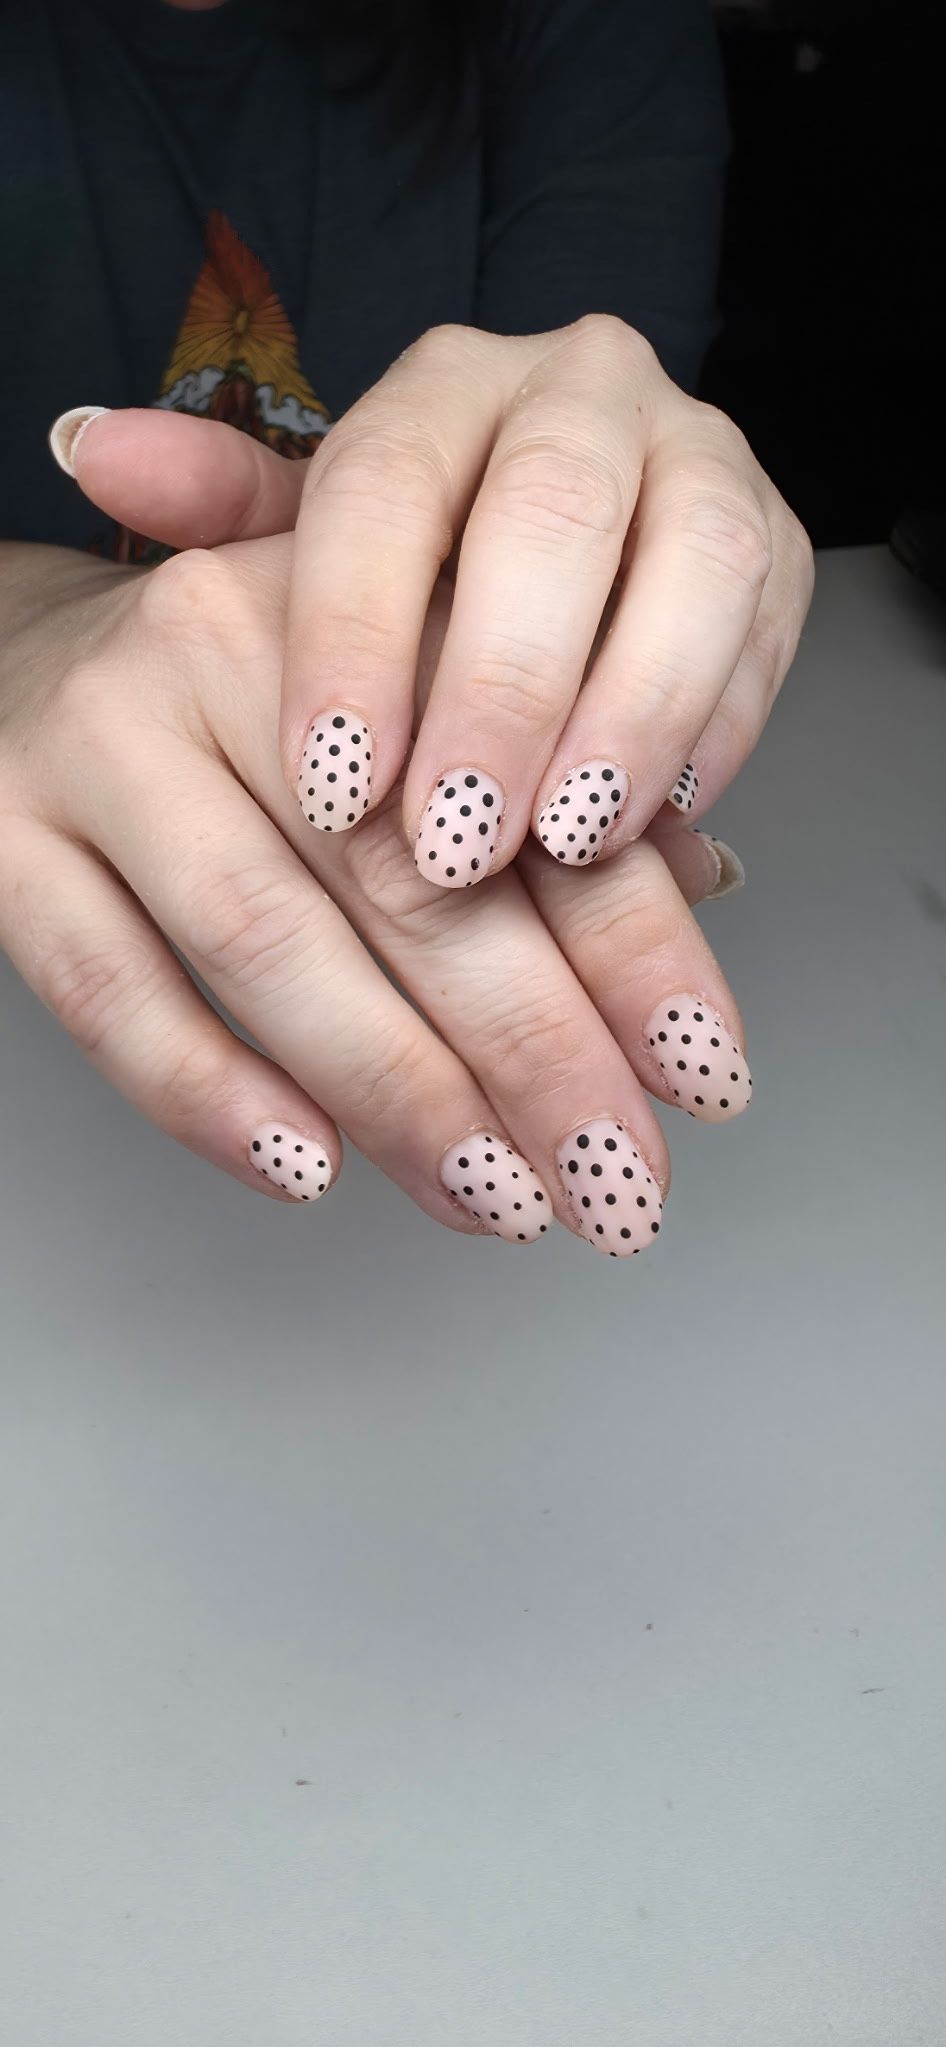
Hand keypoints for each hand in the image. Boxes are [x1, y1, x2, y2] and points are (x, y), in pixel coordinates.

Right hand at [0, 536, 750, 1258]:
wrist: (19, 659)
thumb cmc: (253, 699)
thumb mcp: (413, 696)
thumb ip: (547, 780)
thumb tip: (711, 882)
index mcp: (365, 602)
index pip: (524, 792)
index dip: (633, 948)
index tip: (701, 1075)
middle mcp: (226, 650)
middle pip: (408, 878)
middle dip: (534, 1054)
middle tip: (614, 1186)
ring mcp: (103, 747)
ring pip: (265, 942)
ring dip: (398, 1093)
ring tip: (496, 1199)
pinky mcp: (5, 839)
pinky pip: (110, 991)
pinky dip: (212, 1094)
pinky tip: (310, 1167)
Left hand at [60, 316, 811, 887]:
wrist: (556, 551)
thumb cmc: (418, 565)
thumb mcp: (311, 540)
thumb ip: (221, 510)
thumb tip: (91, 445)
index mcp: (445, 383)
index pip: (391, 480)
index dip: (359, 637)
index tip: (333, 784)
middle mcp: (580, 390)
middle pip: (553, 513)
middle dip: (505, 690)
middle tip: (456, 844)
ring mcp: (697, 457)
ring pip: (697, 562)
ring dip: (634, 716)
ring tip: (570, 846)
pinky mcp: (777, 542)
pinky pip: (769, 633)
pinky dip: (717, 731)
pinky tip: (659, 827)